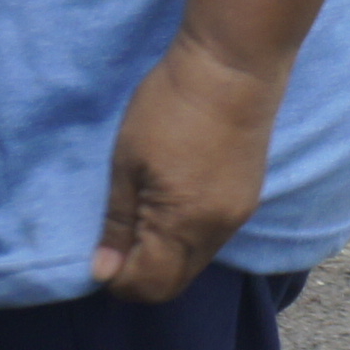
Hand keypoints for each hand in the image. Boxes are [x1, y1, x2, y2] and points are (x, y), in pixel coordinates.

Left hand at [93, 37, 283, 304]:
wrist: (232, 64)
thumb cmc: (170, 106)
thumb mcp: (126, 162)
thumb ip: (117, 222)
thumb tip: (103, 273)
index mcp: (182, 224)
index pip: (149, 285)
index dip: (118, 280)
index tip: (100, 256)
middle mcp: (217, 231)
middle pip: (175, 282)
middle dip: (142, 275)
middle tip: (118, 243)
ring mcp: (238, 215)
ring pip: (195, 262)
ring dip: (166, 256)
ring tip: (142, 217)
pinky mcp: (249, 197)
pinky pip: (212, 239)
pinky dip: (187, 238)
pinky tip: (172, 205)